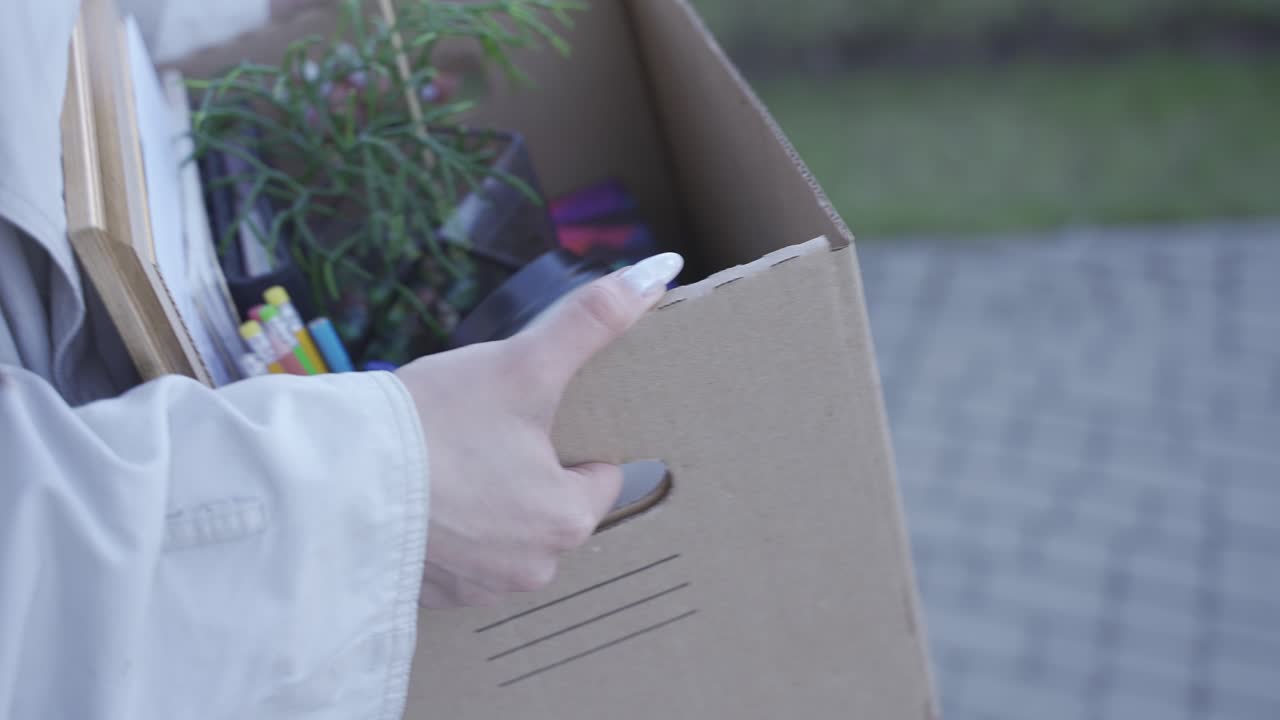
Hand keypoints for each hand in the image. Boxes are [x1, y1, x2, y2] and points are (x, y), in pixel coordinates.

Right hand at [396, 253, 683, 607]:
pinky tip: (421, 495)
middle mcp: (533, 568)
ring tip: (449, 461)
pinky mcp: (432, 595)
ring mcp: (480, 588)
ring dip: (487, 502)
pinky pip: (459, 556)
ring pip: (505, 531)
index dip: (569, 440)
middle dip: (526, 470)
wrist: (333, 479)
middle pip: (551, 504)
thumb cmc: (436, 424)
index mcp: (568, 520)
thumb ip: (590, 322)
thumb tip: (652, 276)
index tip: (531, 419)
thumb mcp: (522, 363)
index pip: (599, 476)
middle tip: (482, 433)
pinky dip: (447, 528)